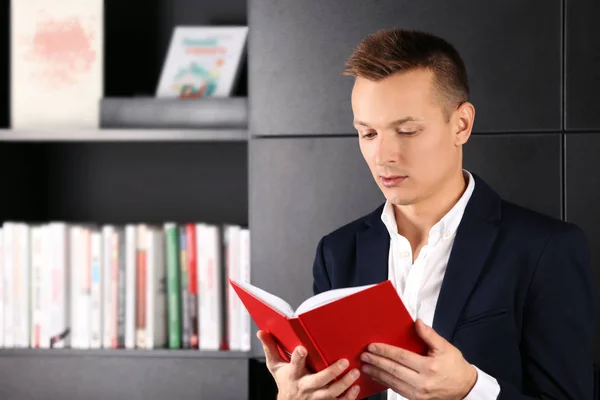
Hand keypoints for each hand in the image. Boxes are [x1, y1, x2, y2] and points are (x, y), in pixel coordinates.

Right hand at [257, 330, 360, 398]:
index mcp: (293, 374)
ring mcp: (316, 397)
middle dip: (332, 372)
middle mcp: (305, 387)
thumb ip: (270, 348)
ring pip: (331, 393)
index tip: (302, 348)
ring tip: (354, 373)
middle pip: (319, 381)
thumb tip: (261, 332)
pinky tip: (356, 388)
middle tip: (344, 362)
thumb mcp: (275, 366)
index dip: (298, 357)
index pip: (294, 364)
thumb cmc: (284, 381)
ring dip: (344, 384)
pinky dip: (349, 397)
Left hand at [360, 319, 476, 399]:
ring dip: (377, 374)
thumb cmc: (455, 367)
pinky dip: (385, 383)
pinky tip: (378, 376)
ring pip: (393, 382)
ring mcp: (419, 394)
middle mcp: (423, 382)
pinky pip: (397, 390)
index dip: (385, 351)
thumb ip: (429, 335)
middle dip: (377, 362)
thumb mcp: (445, 347)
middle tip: (364, 356)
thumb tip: (417, 322)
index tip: (372, 347)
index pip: (401, 357)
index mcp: (429, 367)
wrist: (464, 388)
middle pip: (394, 370)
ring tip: (366, 367)